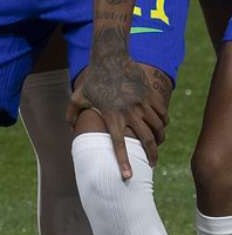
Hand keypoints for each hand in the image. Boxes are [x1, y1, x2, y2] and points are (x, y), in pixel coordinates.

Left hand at [68, 52, 167, 177]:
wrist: (111, 57)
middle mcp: (128, 112)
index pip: (118, 144)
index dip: (124, 162)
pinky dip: (164, 123)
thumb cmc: (93, 79)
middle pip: (146, 141)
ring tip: (157, 145)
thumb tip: (70, 128)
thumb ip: (73, 114)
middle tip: (151, 164)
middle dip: (152, 156)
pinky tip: (161, 126)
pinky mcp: (150, 95)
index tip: (129, 176)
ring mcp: (142, 103)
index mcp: (111, 116)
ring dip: (160, 140)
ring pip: (158, 128)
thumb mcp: (78, 96)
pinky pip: (163, 114)